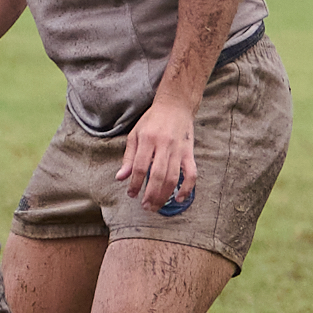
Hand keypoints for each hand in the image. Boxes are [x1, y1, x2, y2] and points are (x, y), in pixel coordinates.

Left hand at [116, 96, 197, 212]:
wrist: (176, 105)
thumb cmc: (152, 120)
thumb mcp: (135, 134)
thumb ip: (129, 157)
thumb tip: (121, 178)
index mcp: (148, 139)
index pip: (140, 167)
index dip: (135, 183)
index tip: (131, 194)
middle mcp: (164, 145)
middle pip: (158, 175)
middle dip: (150, 194)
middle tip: (145, 206)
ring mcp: (179, 150)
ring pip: (173, 177)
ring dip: (164, 195)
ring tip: (156, 206)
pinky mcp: (190, 153)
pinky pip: (191, 173)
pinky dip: (187, 188)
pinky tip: (179, 198)